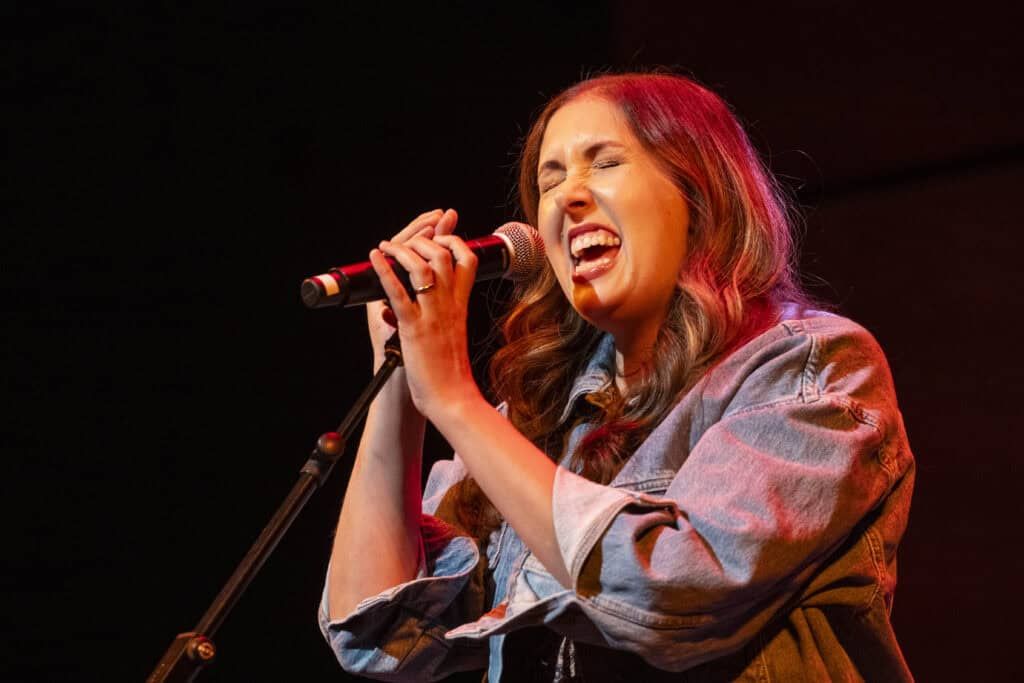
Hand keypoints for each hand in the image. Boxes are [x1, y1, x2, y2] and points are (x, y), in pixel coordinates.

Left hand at [369, 211, 481, 420]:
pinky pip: (398, 292)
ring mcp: (432, 315)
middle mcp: (449, 305)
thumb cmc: (451, 372)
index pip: (466, 260)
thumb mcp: (455, 334)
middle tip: (406, 241)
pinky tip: (376, 257)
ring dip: (403, 249)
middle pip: (442, 256)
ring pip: (422, 267)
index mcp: (460, 305)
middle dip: (423, 239)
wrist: (452, 398)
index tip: (439, 233)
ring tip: (388, 246)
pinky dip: (385, 271)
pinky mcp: (415, 328)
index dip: (453, 240)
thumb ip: (449, 313)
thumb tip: (439, 300)